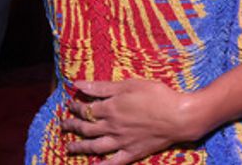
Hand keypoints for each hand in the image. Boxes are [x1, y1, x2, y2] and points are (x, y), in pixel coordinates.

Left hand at [61, 79, 200, 164]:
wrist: (178, 116)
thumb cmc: (156, 96)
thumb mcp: (128, 85)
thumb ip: (102, 87)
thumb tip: (78, 84)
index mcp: (110, 108)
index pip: (86, 109)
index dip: (76, 106)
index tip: (70, 104)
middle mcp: (112, 127)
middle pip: (86, 128)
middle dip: (72, 126)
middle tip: (63, 125)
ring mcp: (121, 142)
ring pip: (95, 146)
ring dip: (80, 147)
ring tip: (69, 148)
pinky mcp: (132, 153)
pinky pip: (113, 162)